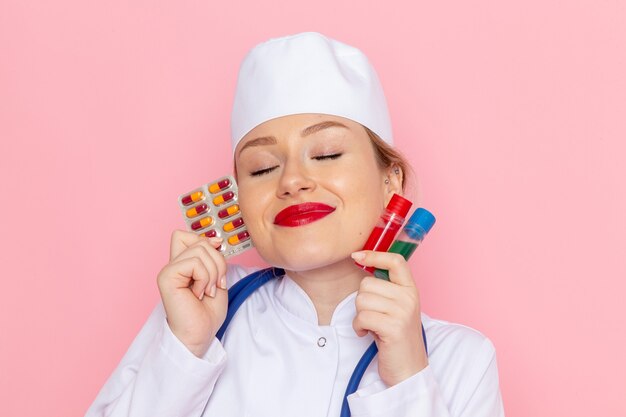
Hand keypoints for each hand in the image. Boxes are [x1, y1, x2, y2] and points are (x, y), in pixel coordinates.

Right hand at [156, 230, 228, 356]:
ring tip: (207, 291)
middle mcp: (173, 265)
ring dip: (213, 274)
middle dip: (217, 262)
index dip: (205, 240)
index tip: (216, 257)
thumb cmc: (207, 312)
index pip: (185, 234)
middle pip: (199, 241)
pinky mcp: (166, 277)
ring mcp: (168, 270)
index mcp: (182, 264)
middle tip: (215, 285)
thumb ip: (212, 257)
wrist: (199, 335)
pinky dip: (204, 279)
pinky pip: (194, 263)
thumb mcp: (216, 277)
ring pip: (200, 250)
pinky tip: (198, 294)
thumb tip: (214, 240)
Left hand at [350, 251, 427, 386]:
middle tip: (373, 316)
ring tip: (372, 326)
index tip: (357, 255)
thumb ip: (386, 288)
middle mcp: (409, 298)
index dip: (374, 255)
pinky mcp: (393, 327)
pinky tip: (367, 334)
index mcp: (411, 289)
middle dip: (361, 301)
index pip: (395, 261)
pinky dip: (358, 327)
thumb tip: (362, 261)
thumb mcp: (397, 307)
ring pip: (361, 300)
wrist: (409, 369)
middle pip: (367, 283)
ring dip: (359, 316)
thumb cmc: (396, 337)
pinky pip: (362, 317)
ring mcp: (403, 312)